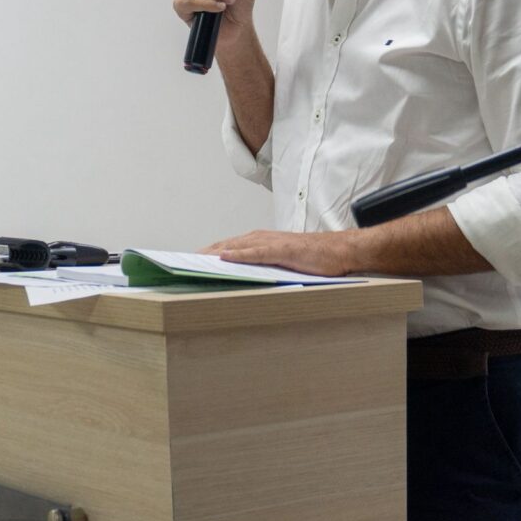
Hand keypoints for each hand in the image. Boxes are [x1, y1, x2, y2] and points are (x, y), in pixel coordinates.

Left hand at [200, 229, 352, 276]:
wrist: (340, 251)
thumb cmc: (312, 259)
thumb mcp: (280, 264)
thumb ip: (261, 268)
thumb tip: (241, 282)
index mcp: (258, 242)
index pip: (225, 247)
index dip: (205, 255)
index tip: (186, 263)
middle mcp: (260, 238)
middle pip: (224, 245)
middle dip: (203, 254)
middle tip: (180, 264)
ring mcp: (270, 242)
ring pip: (235, 246)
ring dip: (214, 253)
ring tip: (194, 261)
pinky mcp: (282, 249)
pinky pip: (256, 252)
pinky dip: (239, 254)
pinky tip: (225, 258)